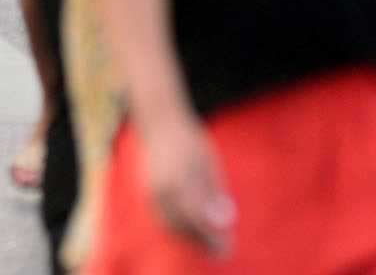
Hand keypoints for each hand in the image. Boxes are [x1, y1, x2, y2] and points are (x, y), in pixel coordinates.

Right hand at [141, 112, 235, 256]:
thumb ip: (212, 192)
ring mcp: (151, 193)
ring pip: (173, 226)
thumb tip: (227, 219)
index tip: (228, 245)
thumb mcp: (207, 163)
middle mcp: (161, 189)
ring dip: (192, 239)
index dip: (211, 236)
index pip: (196, 217)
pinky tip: (196, 232)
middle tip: (225, 249)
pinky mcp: (148, 195)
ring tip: (213, 244)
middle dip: (204, 242)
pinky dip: (180, 230)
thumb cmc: (189, 142)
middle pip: (184, 226)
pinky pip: (164, 220)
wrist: (159, 125)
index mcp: (179, 179)